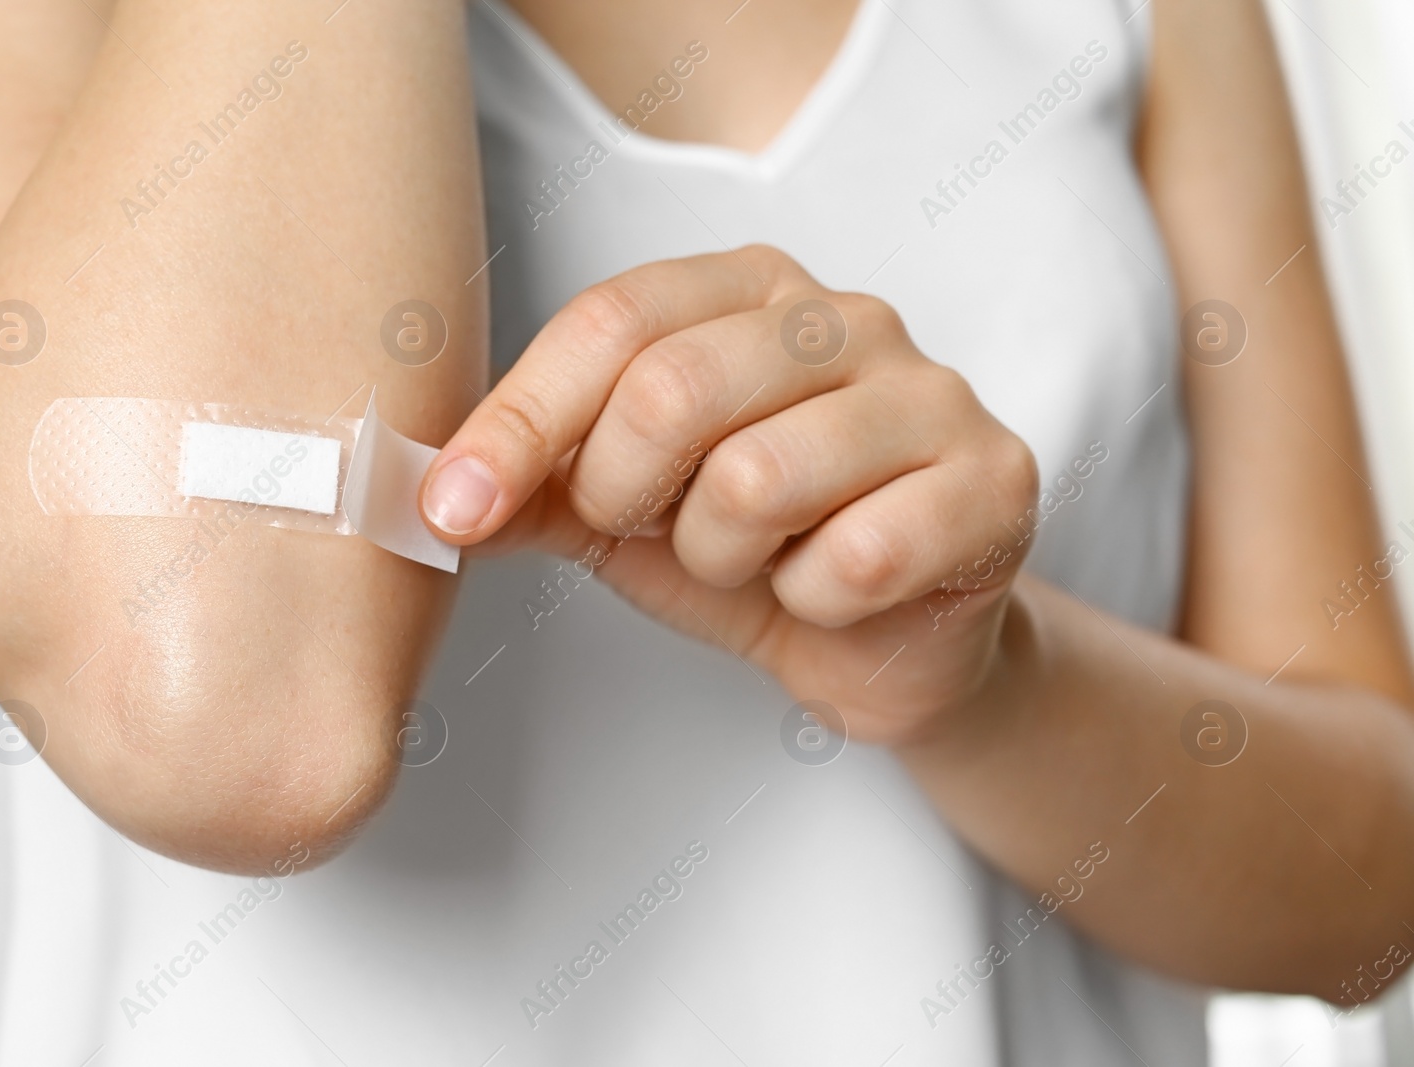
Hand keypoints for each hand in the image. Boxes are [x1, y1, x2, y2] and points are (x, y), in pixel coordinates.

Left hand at [418, 246, 1038, 743]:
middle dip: (630, 498)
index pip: (610, 323)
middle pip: (673, 388)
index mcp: (746, 290)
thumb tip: (418, 493)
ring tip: (757, 561)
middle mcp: (845, 316)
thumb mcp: (621, 513)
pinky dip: (814, 602)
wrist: (885, 641)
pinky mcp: (995, 481)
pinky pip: (857, 556)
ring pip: (758, 478)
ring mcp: (931, 393)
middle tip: (653, 535)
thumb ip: (531, 486)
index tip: (454, 509)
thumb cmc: (751, 551)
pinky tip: (834, 591)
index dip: (517, 424)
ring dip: (725, 558)